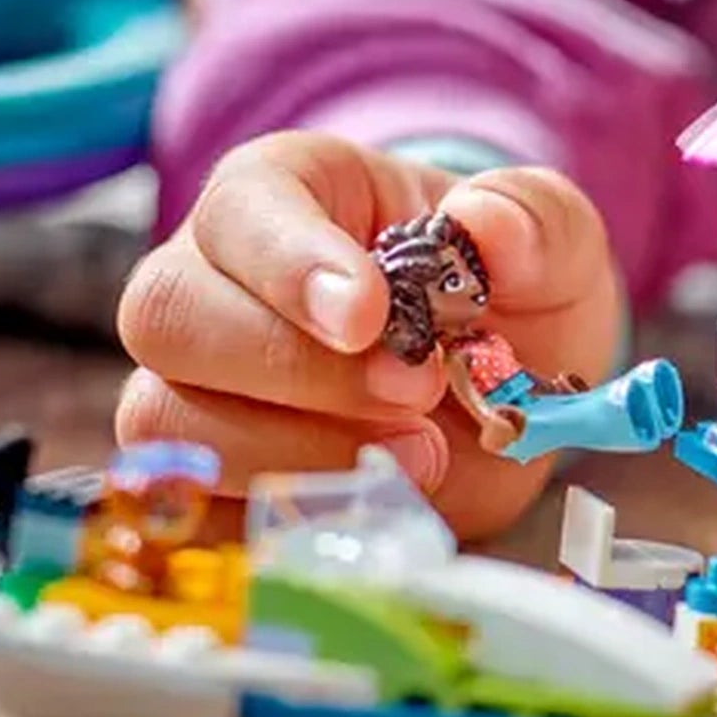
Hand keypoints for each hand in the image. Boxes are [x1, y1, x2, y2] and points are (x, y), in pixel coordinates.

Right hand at [117, 131, 621, 544]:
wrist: (506, 388)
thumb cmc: (501, 288)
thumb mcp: (548, 239)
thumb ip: (533, 219)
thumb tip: (486, 225)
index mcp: (281, 194)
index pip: (241, 211)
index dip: (291, 264)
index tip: (368, 315)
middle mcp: (210, 282)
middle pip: (173, 318)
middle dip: (297, 370)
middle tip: (416, 391)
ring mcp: (195, 387)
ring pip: (168, 421)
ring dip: (297, 453)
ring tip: (422, 454)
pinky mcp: (212, 481)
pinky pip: (197, 511)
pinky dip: (283, 521)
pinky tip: (374, 510)